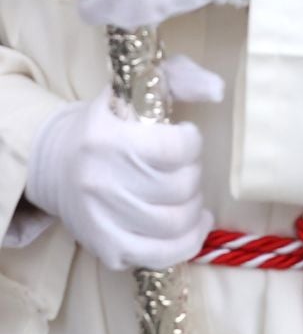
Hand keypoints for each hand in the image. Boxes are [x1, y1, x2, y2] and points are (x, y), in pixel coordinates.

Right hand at [25, 59, 223, 271]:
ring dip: (194, 209)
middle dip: (194, 176)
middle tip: (183, 169)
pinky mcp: (106, 249)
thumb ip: (181, 77)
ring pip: (176, 224)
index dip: (192, 142)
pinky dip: (187, 242)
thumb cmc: (109, 124)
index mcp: (107, 139)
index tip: (184, 137)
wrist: (54, 164)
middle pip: (181, 188)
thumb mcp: (137, 89)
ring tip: (187, 196)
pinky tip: (192, 225)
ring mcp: (100, 220)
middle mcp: (100, 182)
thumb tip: (217, 89)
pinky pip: (161, 256)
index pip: (177, 149)